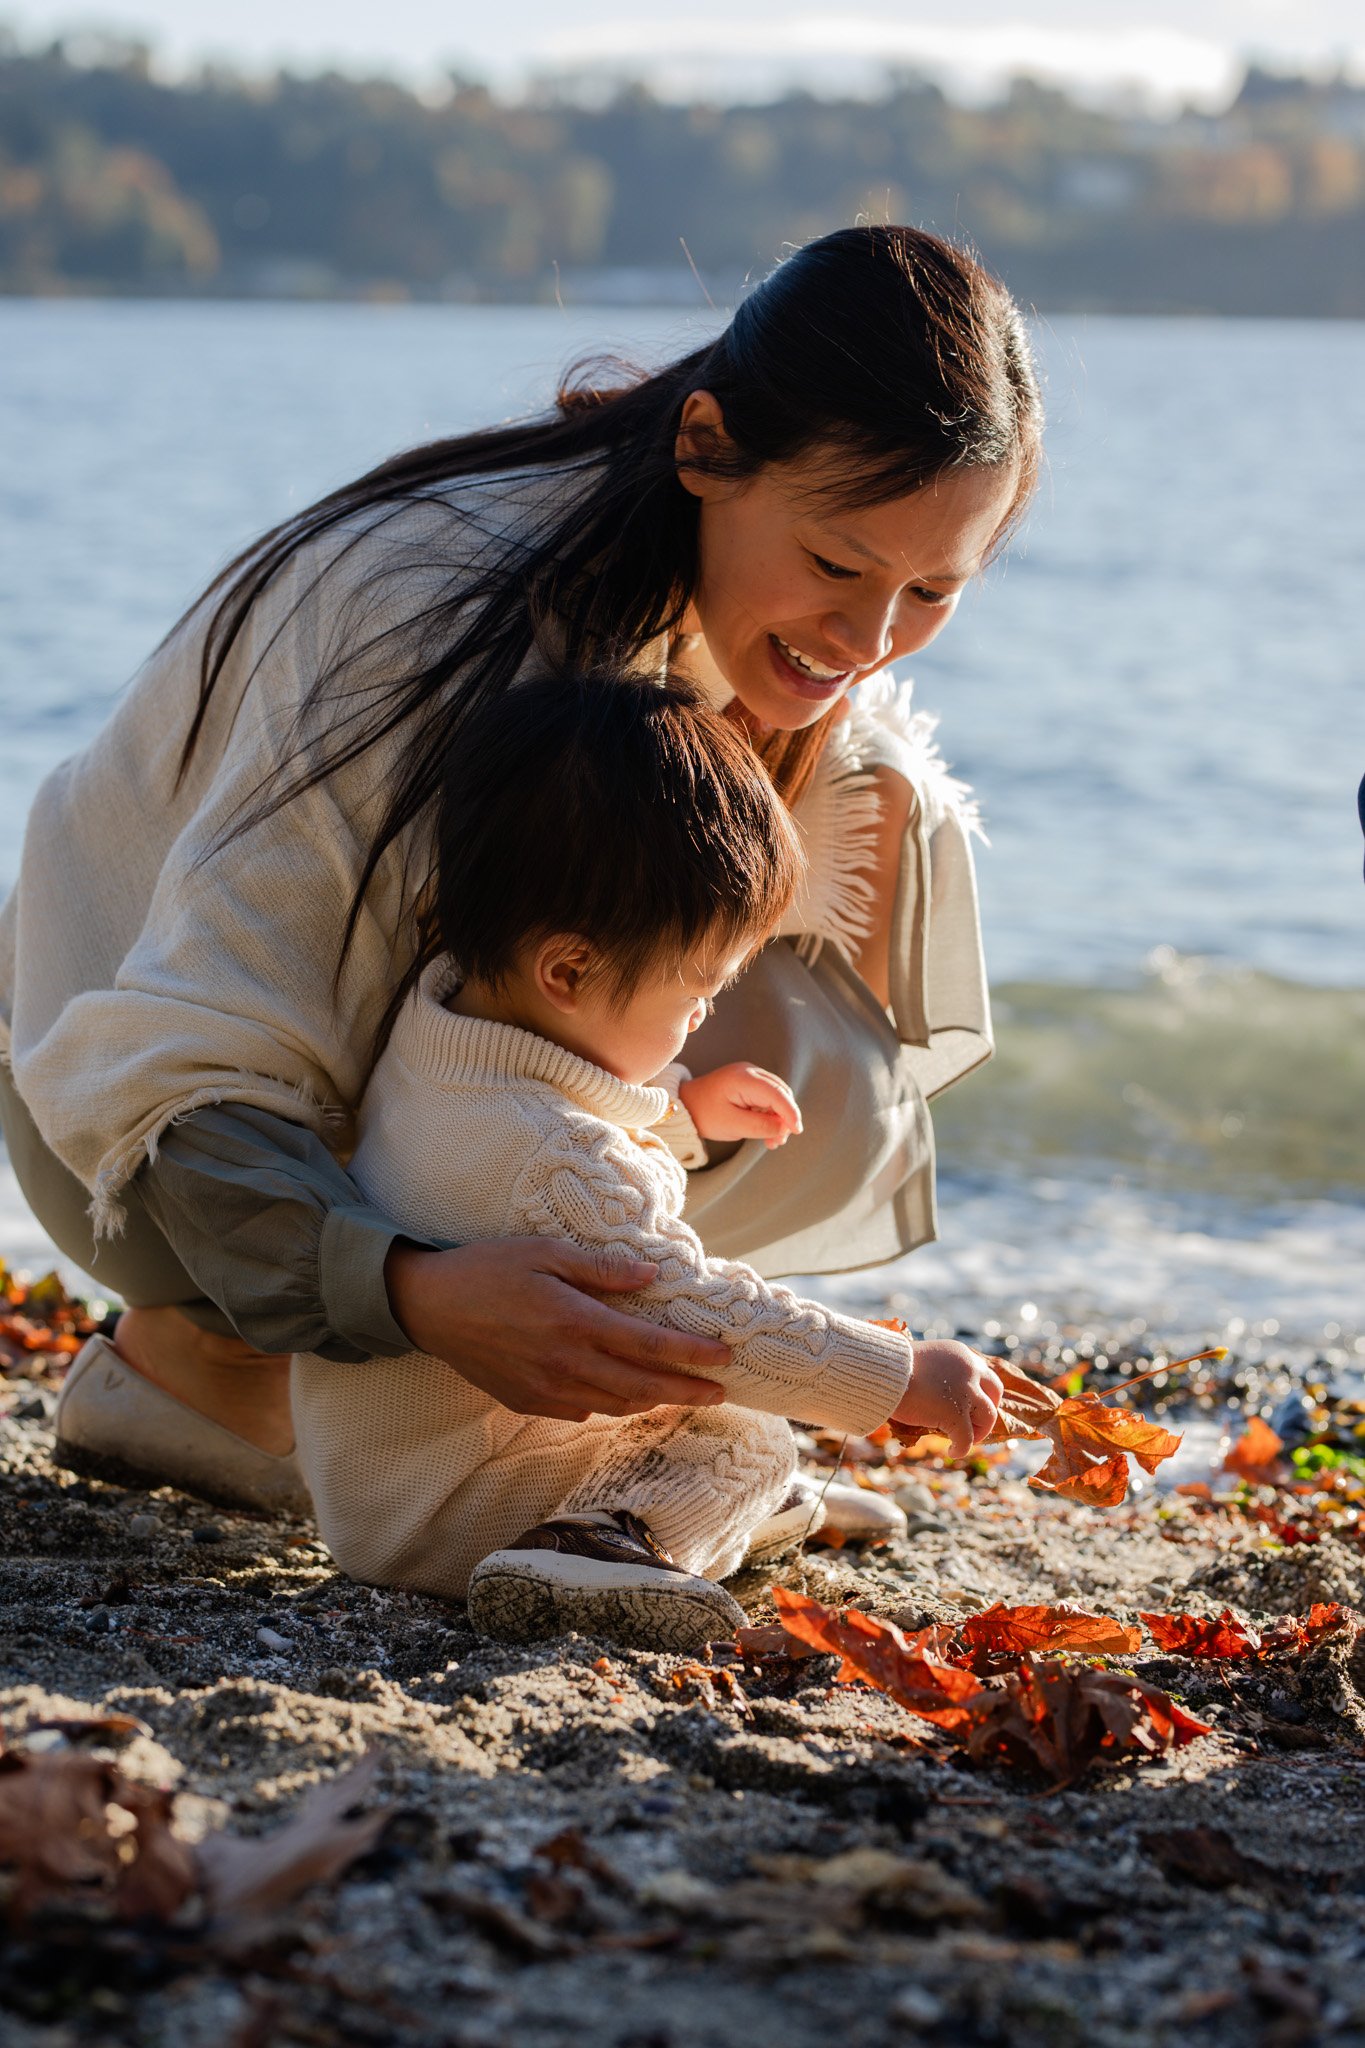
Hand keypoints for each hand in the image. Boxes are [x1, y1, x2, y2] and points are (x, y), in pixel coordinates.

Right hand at [385, 1239, 729, 1422]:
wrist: (429, 1306)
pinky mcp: (527, 1401)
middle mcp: (565, 1362)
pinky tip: (623, 1395)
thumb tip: (650, 1274)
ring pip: (614, 1404)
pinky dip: (609, 1404)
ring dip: (652, 1402)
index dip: (691, 1354)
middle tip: (720, 1393)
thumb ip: (601, 1269)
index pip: (648, 1344)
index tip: (724, 1357)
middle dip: (686, 1391)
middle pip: (641, 1386)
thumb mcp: (545, 1251)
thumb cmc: (487, 1269)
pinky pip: (580, 1410)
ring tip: (680, 1396)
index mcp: (575, 1321)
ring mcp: (546, 1388)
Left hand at [679, 1063, 801, 1149]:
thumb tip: (784, 1128)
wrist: (684, 1106)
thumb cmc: (704, 1114)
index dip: (790, 1112)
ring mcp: (749, 1076)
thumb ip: (760, 1126)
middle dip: (784, 1117)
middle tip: (779, 1141)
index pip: (776, 1093)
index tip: (797, 1131)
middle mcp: (749, 1071)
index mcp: (743, 1078)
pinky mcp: (748, 1084)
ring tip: (773, 1142)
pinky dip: (770, 1115)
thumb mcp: (732, 1125)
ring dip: (778, 1118)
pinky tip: (768, 1132)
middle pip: (780, 1093)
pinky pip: (767, 1098)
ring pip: (776, 1096)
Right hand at [890, 1340, 1003, 1459]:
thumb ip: (937, 1373)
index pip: (983, 1373)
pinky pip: (967, 1438)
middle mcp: (969, 1369)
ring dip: (979, 1431)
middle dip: (987, 1408)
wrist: (880, 1372)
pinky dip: (962, 1448)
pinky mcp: (956, 1413)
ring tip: (964, 1440)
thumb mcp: (922, 1362)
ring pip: (988, 1416)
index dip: (981, 1391)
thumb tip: (935, 1393)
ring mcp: (965, 1392)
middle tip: (976, 1423)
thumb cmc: (890, 1368)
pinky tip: (952, 1451)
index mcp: (960, 1354)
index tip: (972, 1404)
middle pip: (995, 1391)